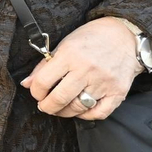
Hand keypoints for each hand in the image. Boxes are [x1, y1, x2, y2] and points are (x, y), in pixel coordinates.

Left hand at [22, 17, 139, 120]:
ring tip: (60, 108)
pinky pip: (99, 113)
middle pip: (60, 98)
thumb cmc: (91, 39)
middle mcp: (87, 69)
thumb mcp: (64, 45)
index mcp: (70, 54)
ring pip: (78, 108)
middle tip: (45, 106)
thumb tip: (27, 83)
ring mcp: (103, 82)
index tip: (36, 93)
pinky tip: (80, 110)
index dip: (36, 91)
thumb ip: (44, 65)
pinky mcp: (117, 92)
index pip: (44, 81)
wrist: (124, 35)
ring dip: (64, 112)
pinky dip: (86, 115)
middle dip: (47, 107)